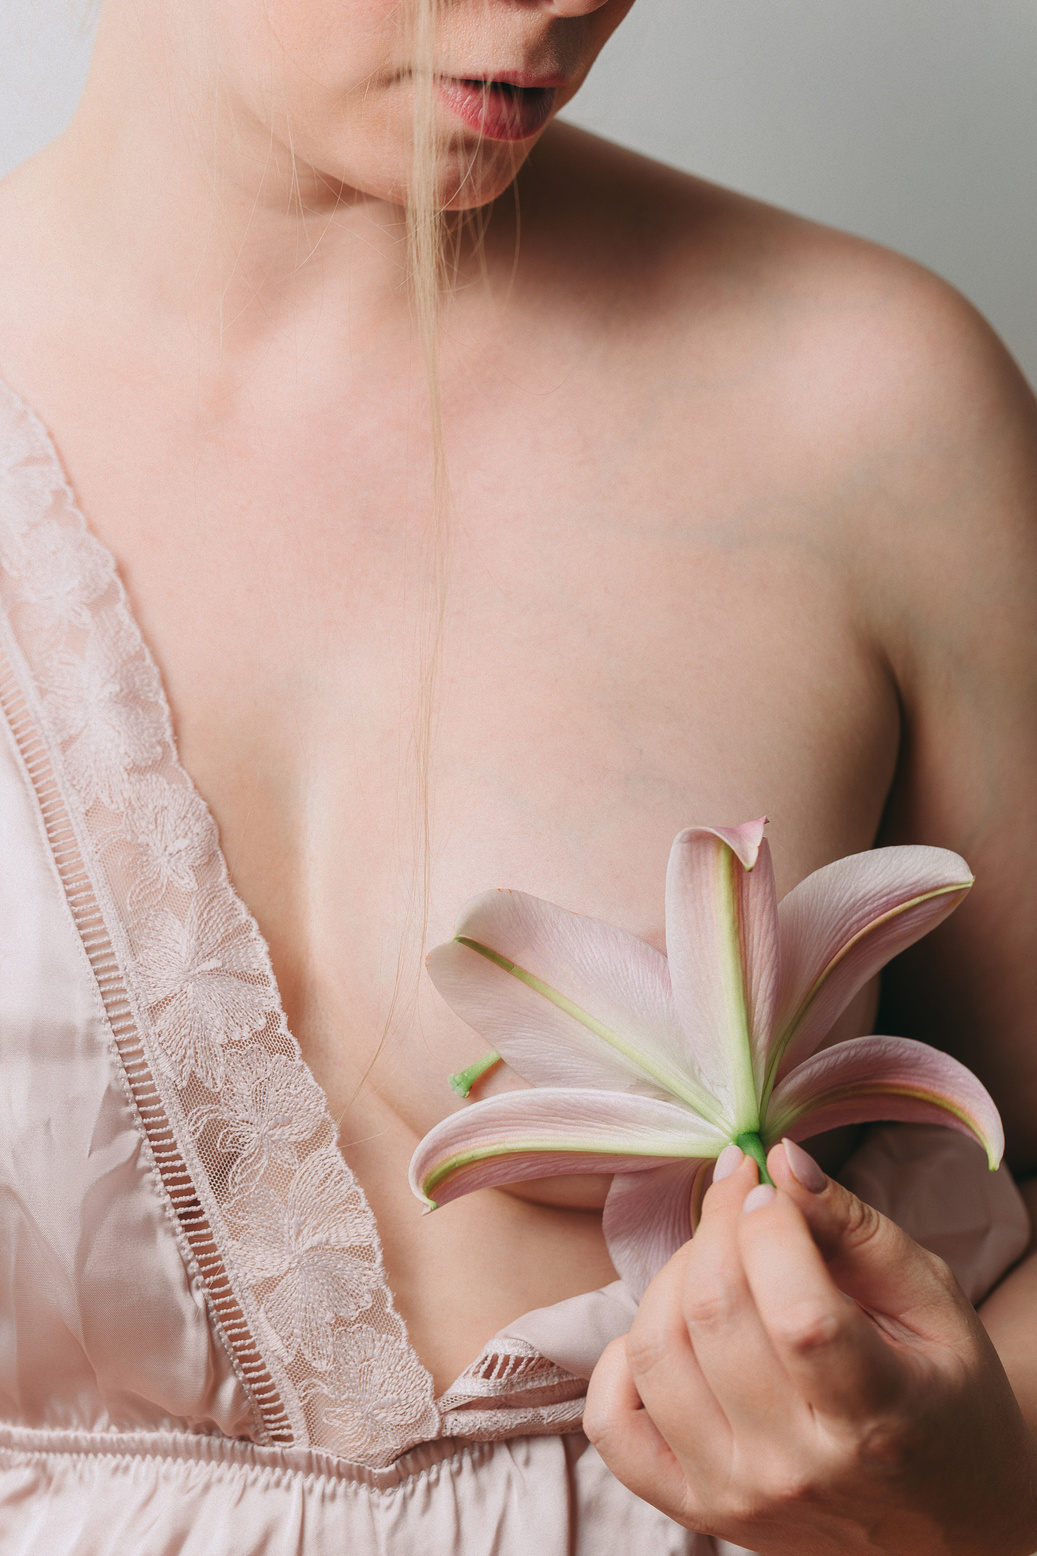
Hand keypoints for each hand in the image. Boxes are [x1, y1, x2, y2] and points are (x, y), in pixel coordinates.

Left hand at [584, 1140, 1036, 1554]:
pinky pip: (611, 1421)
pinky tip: (675, 1330)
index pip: (795, 1310)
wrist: (946, 1528)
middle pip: (712, 1315)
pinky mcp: (693, 1506)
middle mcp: (794, 1468)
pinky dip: (622, 1358)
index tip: (769, 1185)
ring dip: (672, 1275)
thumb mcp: (936, 1306)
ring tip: (717, 1257)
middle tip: (741, 1197)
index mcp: (874, 1420)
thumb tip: (782, 1161)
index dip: (767, 1226)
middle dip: (715, 1226)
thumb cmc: (947, 1403)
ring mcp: (732, 1493)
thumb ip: (858, 1230)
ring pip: (654, 1350)